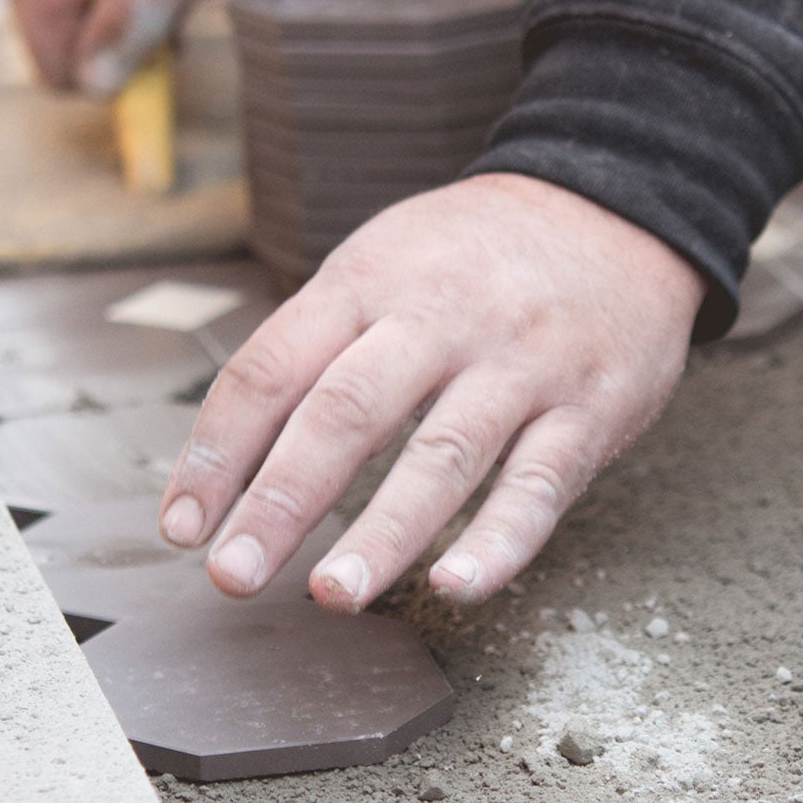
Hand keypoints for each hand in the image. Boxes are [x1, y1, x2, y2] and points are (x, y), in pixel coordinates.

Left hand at [159, 173, 703, 608]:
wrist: (618, 207)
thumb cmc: (476, 258)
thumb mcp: (384, 263)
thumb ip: (315, 349)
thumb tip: (232, 466)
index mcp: (370, 282)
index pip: (274, 368)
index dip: (219, 452)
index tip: (184, 527)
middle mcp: (440, 318)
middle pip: (346, 412)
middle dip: (282, 501)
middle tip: (234, 574)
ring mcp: (518, 364)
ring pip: (443, 455)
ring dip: (383, 532)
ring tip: (332, 595)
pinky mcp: (588, 409)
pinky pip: (539, 485)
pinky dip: (498, 541)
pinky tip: (456, 585)